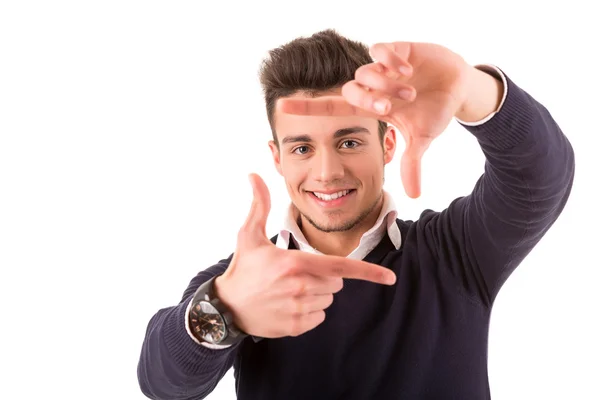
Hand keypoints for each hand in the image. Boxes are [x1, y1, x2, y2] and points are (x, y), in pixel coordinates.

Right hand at [214, 173, 396, 338]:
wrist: (226, 308)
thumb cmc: (242, 268)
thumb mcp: (248, 235)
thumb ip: (259, 204)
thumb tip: (253, 175)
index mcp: (295, 263)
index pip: (341, 267)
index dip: (369, 272)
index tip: (390, 278)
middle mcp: (301, 288)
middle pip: (337, 282)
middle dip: (324, 276)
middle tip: (296, 274)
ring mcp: (300, 309)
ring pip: (329, 299)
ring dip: (317, 294)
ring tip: (288, 290)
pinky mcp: (297, 326)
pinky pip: (320, 317)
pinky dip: (310, 311)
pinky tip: (288, 305)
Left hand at [278, 42, 471, 198]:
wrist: (458, 86)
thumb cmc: (434, 111)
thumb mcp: (422, 138)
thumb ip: (412, 162)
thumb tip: (414, 195)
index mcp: (371, 106)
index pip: (332, 107)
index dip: (307, 108)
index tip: (280, 107)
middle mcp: (372, 87)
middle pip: (351, 90)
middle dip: (369, 100)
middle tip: (391, 108)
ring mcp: (383, 68)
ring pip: (365, 72)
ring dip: (385, 85)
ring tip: (409, 92)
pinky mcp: (397, 49)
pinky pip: (380, 50)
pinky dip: (390, 61)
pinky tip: (407, 70)